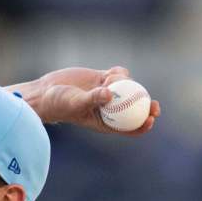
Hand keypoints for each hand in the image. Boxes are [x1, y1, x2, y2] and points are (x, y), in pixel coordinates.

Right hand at [22, 66, 160, 137]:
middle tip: (155, 105)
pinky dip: (119, 73)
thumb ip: (93, 99)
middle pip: (134, 109)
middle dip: (147, 107)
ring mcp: (108, 93)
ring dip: (127, 84)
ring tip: (109, 80)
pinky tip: (111, 72)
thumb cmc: (59, 104)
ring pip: (129, 89)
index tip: (151, 119)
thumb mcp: (76, 103)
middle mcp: (110, 108)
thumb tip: (110, 94)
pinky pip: (119, 75)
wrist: (46, 92)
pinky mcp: (103, 79)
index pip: (129, 128)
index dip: (143, 125)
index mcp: (106, 122)